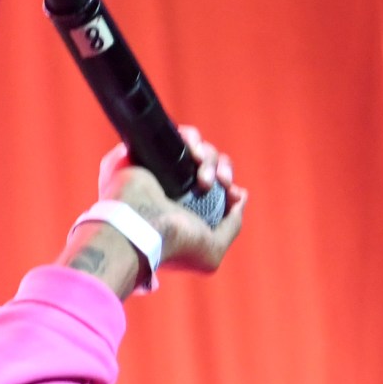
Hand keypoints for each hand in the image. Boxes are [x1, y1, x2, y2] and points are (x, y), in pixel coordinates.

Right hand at [97, 125, 247, 274]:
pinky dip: (191, 138)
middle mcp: (173, 188)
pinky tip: (192, 154)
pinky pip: (176, 132)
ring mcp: (160, 167)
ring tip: (203, 177)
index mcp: (185, 209)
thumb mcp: (212, 251)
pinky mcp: (147, 149)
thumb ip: (232, 225)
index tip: (232, 192)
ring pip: (197, 147)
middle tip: (220, 183)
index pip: (215, 186)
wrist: (142, 226)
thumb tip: (241, 195)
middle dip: (222, 169)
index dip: (228, 184)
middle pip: (209, 163)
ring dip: (209, 158)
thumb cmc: (175, 244)